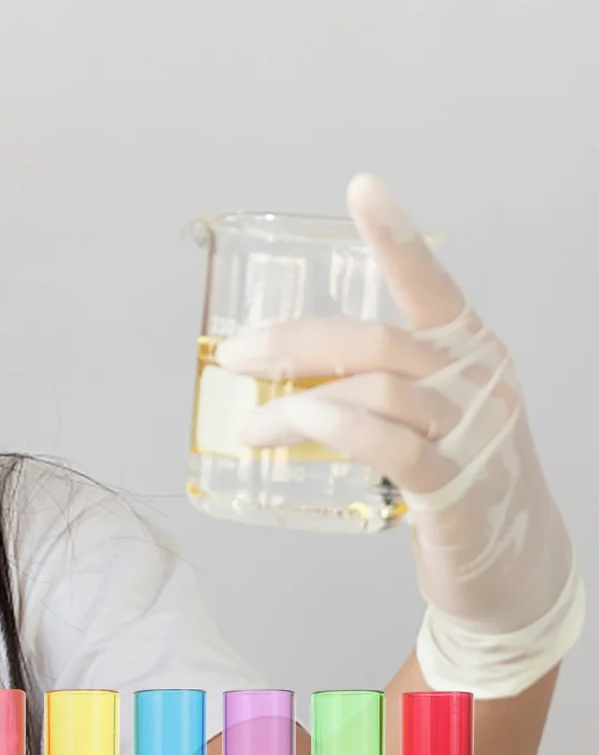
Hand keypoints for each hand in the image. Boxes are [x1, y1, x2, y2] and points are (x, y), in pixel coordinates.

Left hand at [213, 174, 581, 696]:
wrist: (517, 568)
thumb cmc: (456, 475)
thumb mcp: (422, 412)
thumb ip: (365, 381)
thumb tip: (269, 363)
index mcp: (469, 352)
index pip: (431, 284)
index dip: (397, 236)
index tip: (363, 187)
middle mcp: (478, 384)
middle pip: (378, 340)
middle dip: (295, 341)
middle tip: (236, 356)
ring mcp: (475, 437)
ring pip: (378, 391)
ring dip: (297, 402)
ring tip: (250, 422)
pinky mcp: (459, 492)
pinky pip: (396, 449)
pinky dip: (342, 429)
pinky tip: (302, 422)